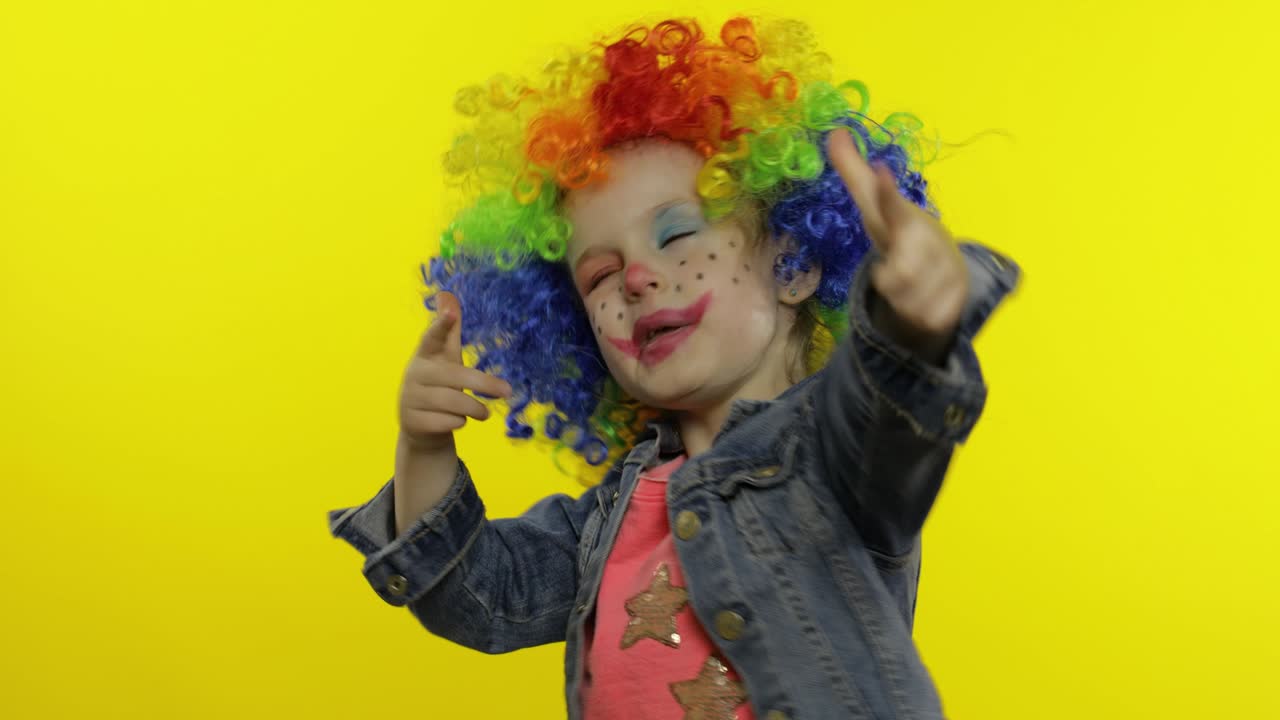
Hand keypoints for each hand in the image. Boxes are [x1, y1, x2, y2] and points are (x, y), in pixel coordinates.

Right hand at [398, 291, 512, 452]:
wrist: (420, 427)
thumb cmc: (438, 385)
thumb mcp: (445, 358)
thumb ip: (448, 331)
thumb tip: (447, 294)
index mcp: (424, 355)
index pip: (432, 338)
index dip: (441, 326)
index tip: (451, 313)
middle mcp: (415, 374)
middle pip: (454, 376)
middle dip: (483, 383)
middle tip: (507, 391)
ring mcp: (410, 399)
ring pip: (453, 403)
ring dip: (475, 408)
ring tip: (484, 413)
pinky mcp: (413, 422)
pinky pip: (447, 422)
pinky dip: (459, 423)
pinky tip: (458, 421)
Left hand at [827, 128, 967, 362]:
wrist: (945, 277)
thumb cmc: (903, 238)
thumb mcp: (876, 211)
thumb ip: (855, 173)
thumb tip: (834, 131)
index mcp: (907, 219)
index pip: (894, 206)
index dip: (886, 194)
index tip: (879, 171)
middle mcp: (930, 244)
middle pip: (902, 266)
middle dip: (894, 273)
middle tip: (890, 274)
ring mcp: (945, 274)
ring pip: (906, 297)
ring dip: (899, 297)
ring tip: (907, 287)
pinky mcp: (952, 306)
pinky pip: (920, 318)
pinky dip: (913, 315)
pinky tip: (919, 303)